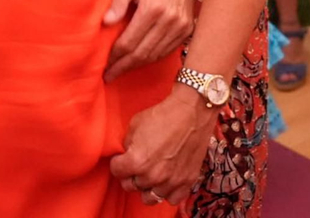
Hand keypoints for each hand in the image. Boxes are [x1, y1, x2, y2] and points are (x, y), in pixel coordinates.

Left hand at [103, 0, 196, 81]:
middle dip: (123, 66)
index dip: (115, 56)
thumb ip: (118, 2)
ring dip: (136, 66)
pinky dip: (151, 59)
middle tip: (109, 75)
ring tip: (121, 71)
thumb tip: (106, 23)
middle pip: (142, 53)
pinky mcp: (187, 31)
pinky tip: (139, 62)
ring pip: (154, 55)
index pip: (129, 42)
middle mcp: (169, 21)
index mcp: (152, 8)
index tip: (104, 66)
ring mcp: (180, 27)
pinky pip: (166, 52)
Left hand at [110, 88, 215, 205]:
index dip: (118, 162)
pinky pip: (172, 199)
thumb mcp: (136, 124)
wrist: (193, 111)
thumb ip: (128, 144)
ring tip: (150, 175)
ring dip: (148, 186)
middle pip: (131, 185)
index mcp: (137, 161)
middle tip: (136, 165)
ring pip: (149, 197)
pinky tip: (166, 181)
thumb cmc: (165, 114)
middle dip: (131, 174)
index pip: (117, 171)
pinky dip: (168, 192)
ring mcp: (171, 181)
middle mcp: (153, 175)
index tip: (122, 158)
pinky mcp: (187, 181)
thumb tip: (126, 154)